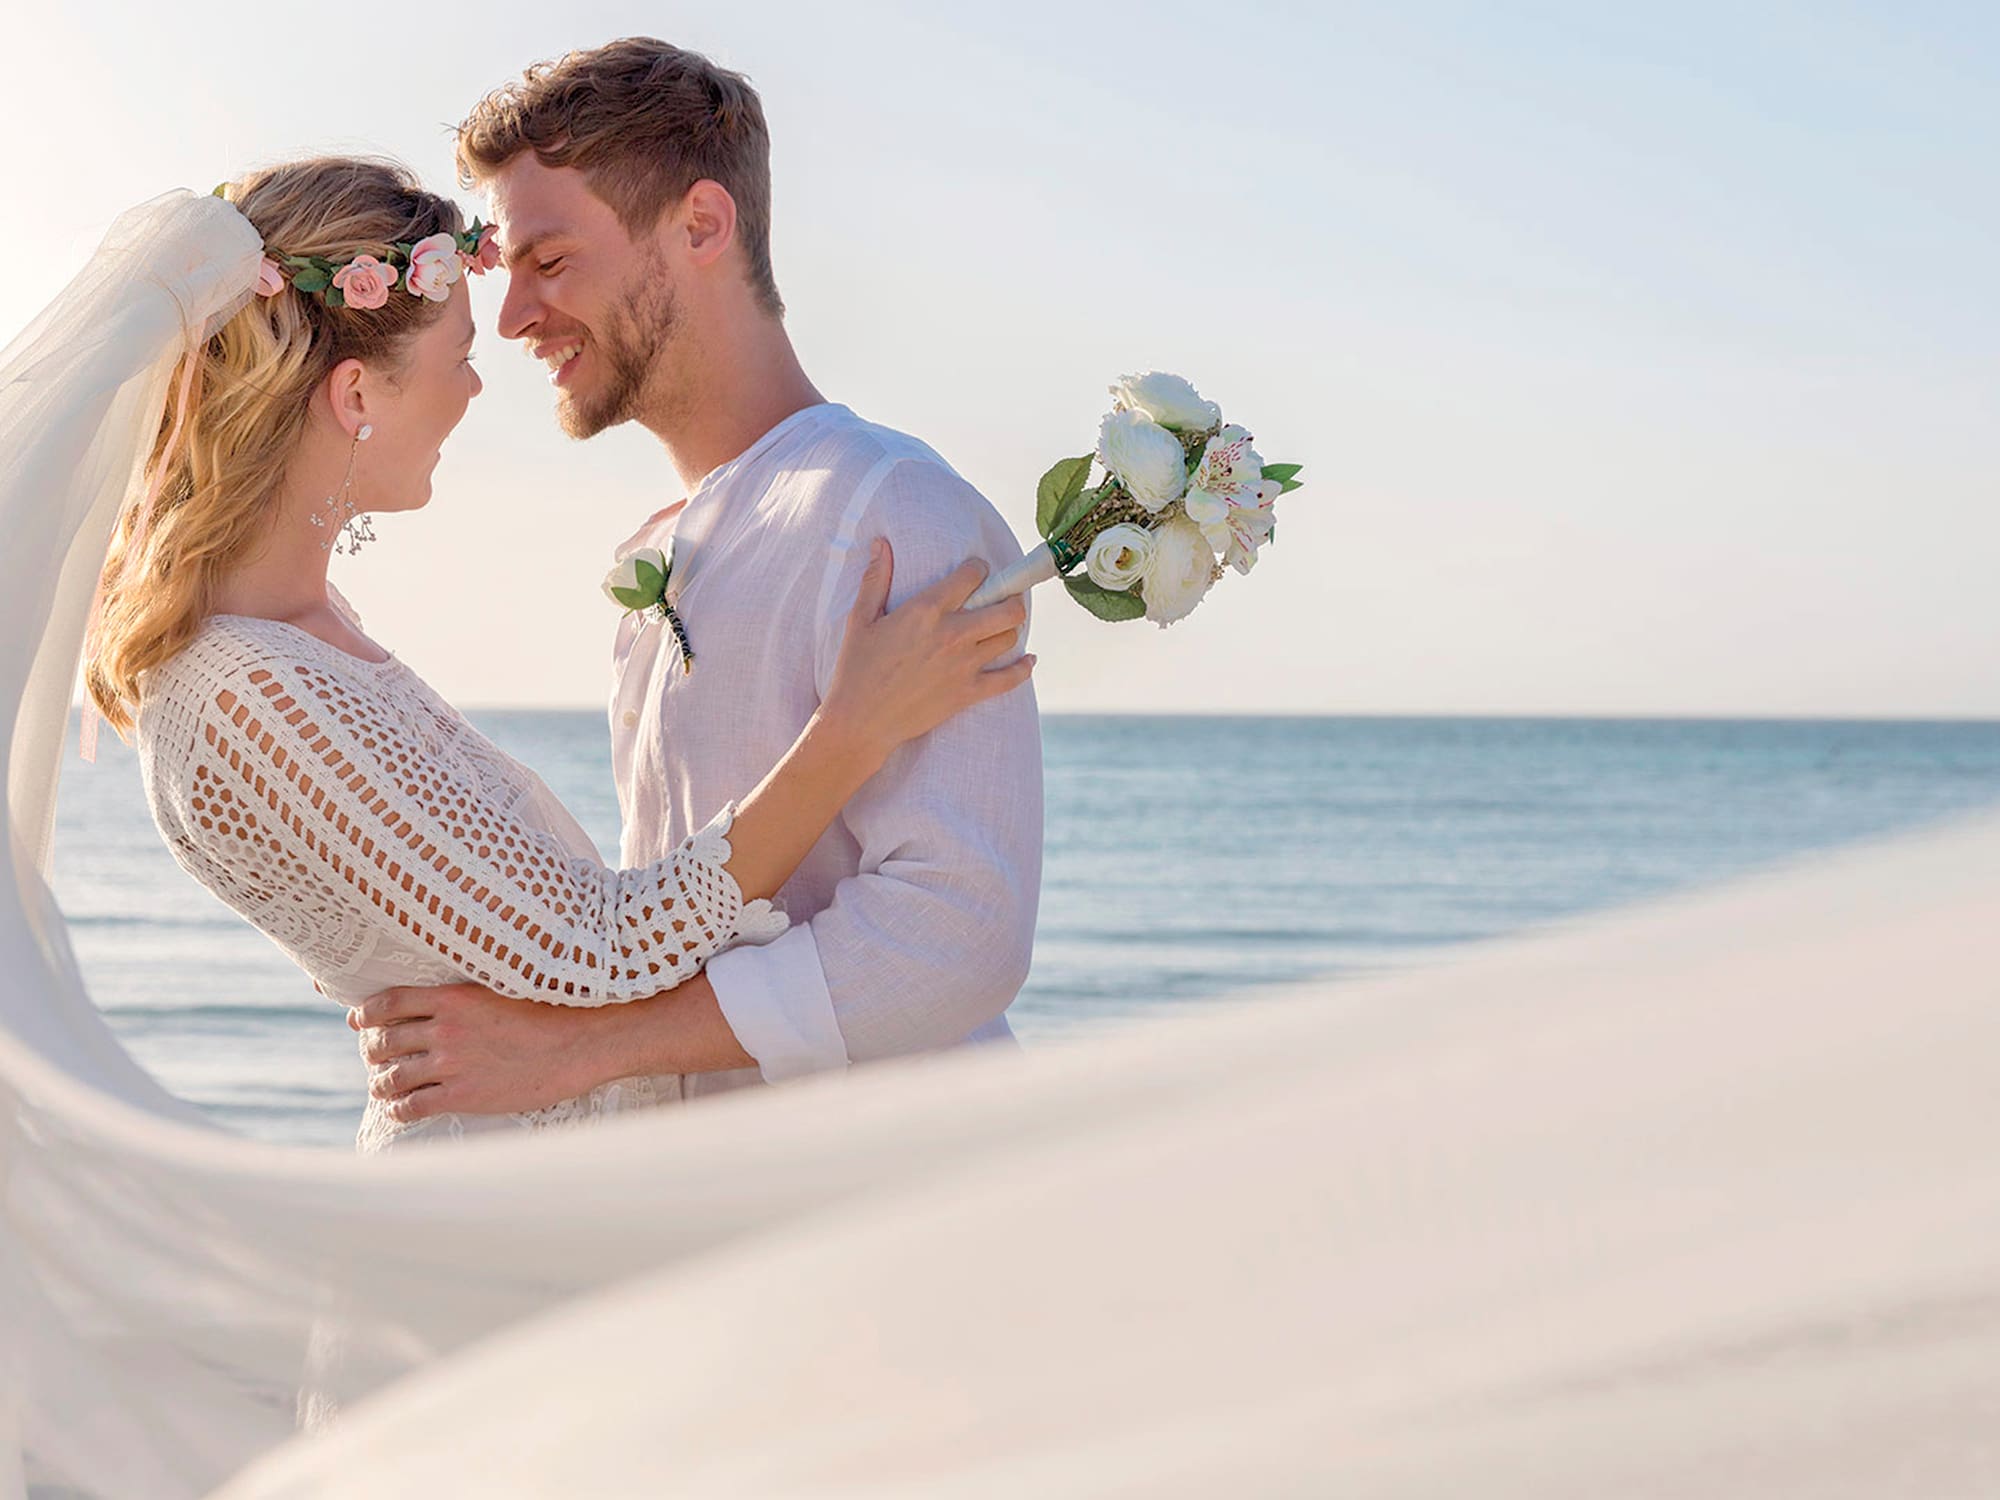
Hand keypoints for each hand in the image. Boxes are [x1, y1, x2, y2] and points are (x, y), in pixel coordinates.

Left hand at [347, 983, 615, 1121]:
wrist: (578, 1045)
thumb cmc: (547, 1014)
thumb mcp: (500, 990)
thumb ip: (464, 998)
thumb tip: (440, 1004)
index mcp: (453, 997)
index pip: (390, 1002)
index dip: (367, 1014)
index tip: (360, 1022)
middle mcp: (446, 1029)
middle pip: (385, 1041)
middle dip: (372, 1051)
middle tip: (375, 1058)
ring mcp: (452, 1064)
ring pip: (392, 1076)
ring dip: (381, 1083)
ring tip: (382, 1086)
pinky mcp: (462, 1095)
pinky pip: (412, 1106)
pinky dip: (398, 1109)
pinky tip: (401, 1109)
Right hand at [821, 539, 1034, 763]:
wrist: (861, 721)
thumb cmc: (856, 669)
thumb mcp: (860, 620)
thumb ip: (875, 578)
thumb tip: (880, 543)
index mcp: (926, 610)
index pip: (972, 575)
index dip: (978, 568)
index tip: (976, 572)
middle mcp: (952, 634)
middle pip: (1006, 607)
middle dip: (1009, 597)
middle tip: (1001, 597)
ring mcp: (964, 665)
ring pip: (1010, 637)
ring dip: (1010, 628)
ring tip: (1001, 625)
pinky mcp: (968, 693)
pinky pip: (1010, 679)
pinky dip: (1024, 669)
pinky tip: (1028, 660)